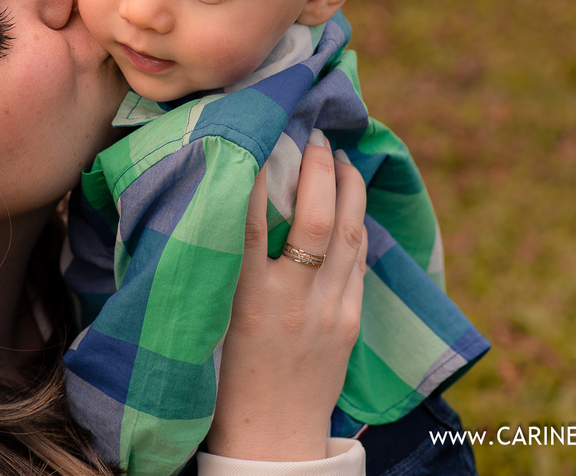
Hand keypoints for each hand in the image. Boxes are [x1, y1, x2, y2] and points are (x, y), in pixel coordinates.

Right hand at [205, 131, 367, 461]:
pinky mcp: (351, 322)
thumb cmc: (227, 378)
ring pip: (348, 234)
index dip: (258, 177)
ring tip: (341, 157)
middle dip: (319, 170)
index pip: (251, 224)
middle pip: (315, 220)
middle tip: (316, 137)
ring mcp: (329, 311)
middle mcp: (292, 300)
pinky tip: (352, 203)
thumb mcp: (216, 319)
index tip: (262, 140)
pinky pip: (359, 261)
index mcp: (246, 299)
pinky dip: (357, 224)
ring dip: (347, 188)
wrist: (271, 437)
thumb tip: (226, 207)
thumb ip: (225, 268)